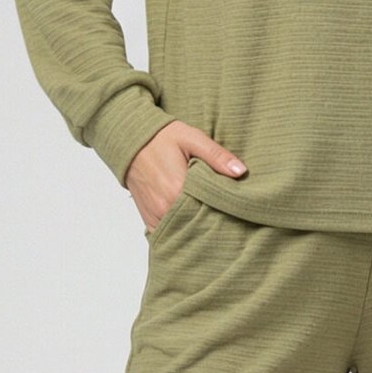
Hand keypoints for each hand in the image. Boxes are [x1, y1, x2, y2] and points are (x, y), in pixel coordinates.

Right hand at [126, 122, 246, 230]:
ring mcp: (156, 217)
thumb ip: (217, 156)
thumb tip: (241, 172)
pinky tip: (194, 223)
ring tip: (213, 218)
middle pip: (199, 224)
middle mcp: (165, 208)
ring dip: (198, 227)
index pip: (211, 210)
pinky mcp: (149, 221)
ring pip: (184, 231)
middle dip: (214, 221)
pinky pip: (170, 234)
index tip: (237, 205)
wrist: (130, 141)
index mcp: (177, 189)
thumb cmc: (161, 138)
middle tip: (230, 214)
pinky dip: (182, 231)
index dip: (227, 208)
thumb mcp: (192, 139)